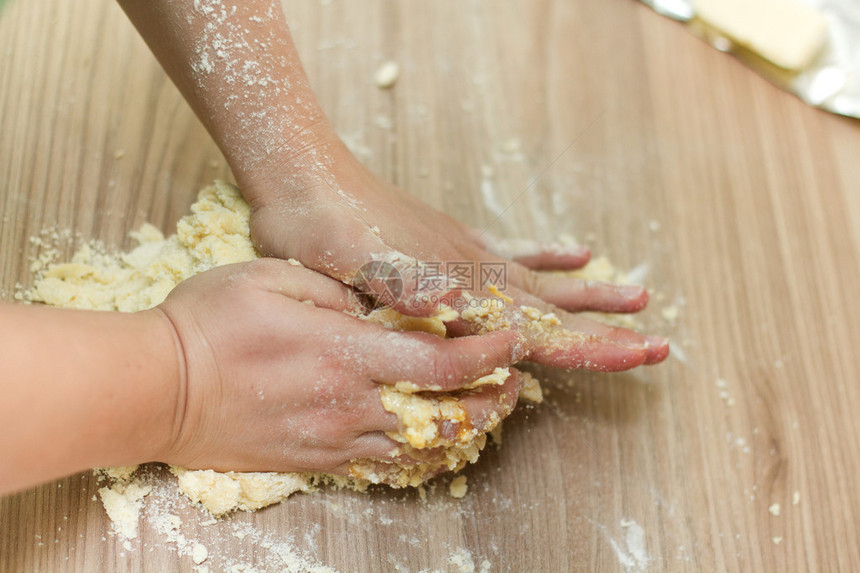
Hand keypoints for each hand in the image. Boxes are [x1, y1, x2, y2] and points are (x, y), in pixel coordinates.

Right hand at [154, 258, 523, 473]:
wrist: (156, 389)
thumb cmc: (209, 324)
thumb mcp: (273, 276)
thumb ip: (336, 288)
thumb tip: (374, 305)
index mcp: (347, 353)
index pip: (441, 363)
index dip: (489, 356)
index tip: (512, 344)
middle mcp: (351, 404)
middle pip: (446, 417)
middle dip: (492, 403)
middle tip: (513, 386)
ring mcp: (333, 439)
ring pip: (420, 449)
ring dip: (462, 432)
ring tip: (483, 413)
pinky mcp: (315, 461)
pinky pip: (382, 466)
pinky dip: (418, 455)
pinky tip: (429, 441)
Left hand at [243, 140, 668, 372]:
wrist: (303, 175)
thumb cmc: (317, 229)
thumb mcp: (349, 262)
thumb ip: (402, 282)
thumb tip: (455, 303)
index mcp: (457, 288)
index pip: (537, 327)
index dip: (590, 345)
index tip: (642, 352)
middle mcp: (472, 271)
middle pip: (553, 309)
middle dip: (605, 330)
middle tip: (660, 342)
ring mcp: (465, 252)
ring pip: (541, 281)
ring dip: (588, 294)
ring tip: (637, 294)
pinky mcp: (450, 239)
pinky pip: (509, 250)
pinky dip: (544, 254)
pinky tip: (575, 250)